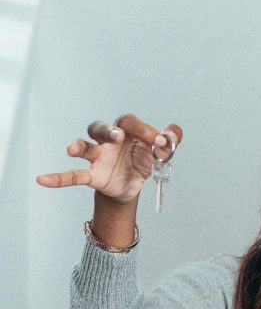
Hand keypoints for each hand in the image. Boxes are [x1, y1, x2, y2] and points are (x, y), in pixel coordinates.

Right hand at [36, 114, 182, 204]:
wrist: (134, 185)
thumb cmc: (144, 159)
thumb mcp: (162, 151)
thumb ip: (170, 140)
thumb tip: (170, 136)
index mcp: (127, 130)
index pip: (130, 123)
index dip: (145, 130)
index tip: (161, 143)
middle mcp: (109, 140)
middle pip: (101, 127)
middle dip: (109, 131)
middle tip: (118, 137)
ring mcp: (98, 156)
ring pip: (85, 146)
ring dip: (79, 146)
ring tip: (72, 148)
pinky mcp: (92, 175)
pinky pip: (72, 175)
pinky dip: (58, 178)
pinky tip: (42, 179)